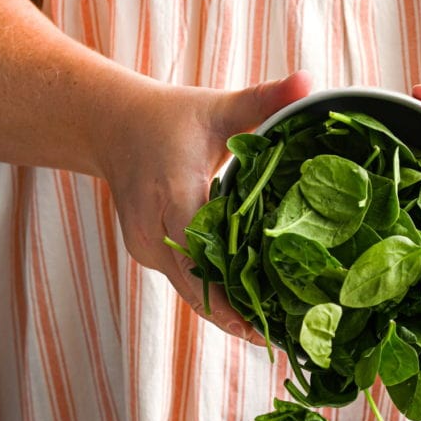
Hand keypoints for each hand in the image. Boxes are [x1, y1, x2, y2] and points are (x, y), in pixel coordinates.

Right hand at [98, 71, 311, 337]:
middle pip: (197, 287)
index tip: (261, 322)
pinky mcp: (153, 258)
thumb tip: (309, 82)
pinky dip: (217, 300)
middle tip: (285, 338)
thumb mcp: (216, 107)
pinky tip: (253, 317)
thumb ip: (264, 99)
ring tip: (276, 336)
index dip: (229, 292)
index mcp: (171, 194)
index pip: (200, 253)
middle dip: (238, 316)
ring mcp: (148, 249)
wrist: (112, 129)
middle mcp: (153, 232)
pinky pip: (187, 285)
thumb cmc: (169, 118)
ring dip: (230, 314)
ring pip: (192, 293)